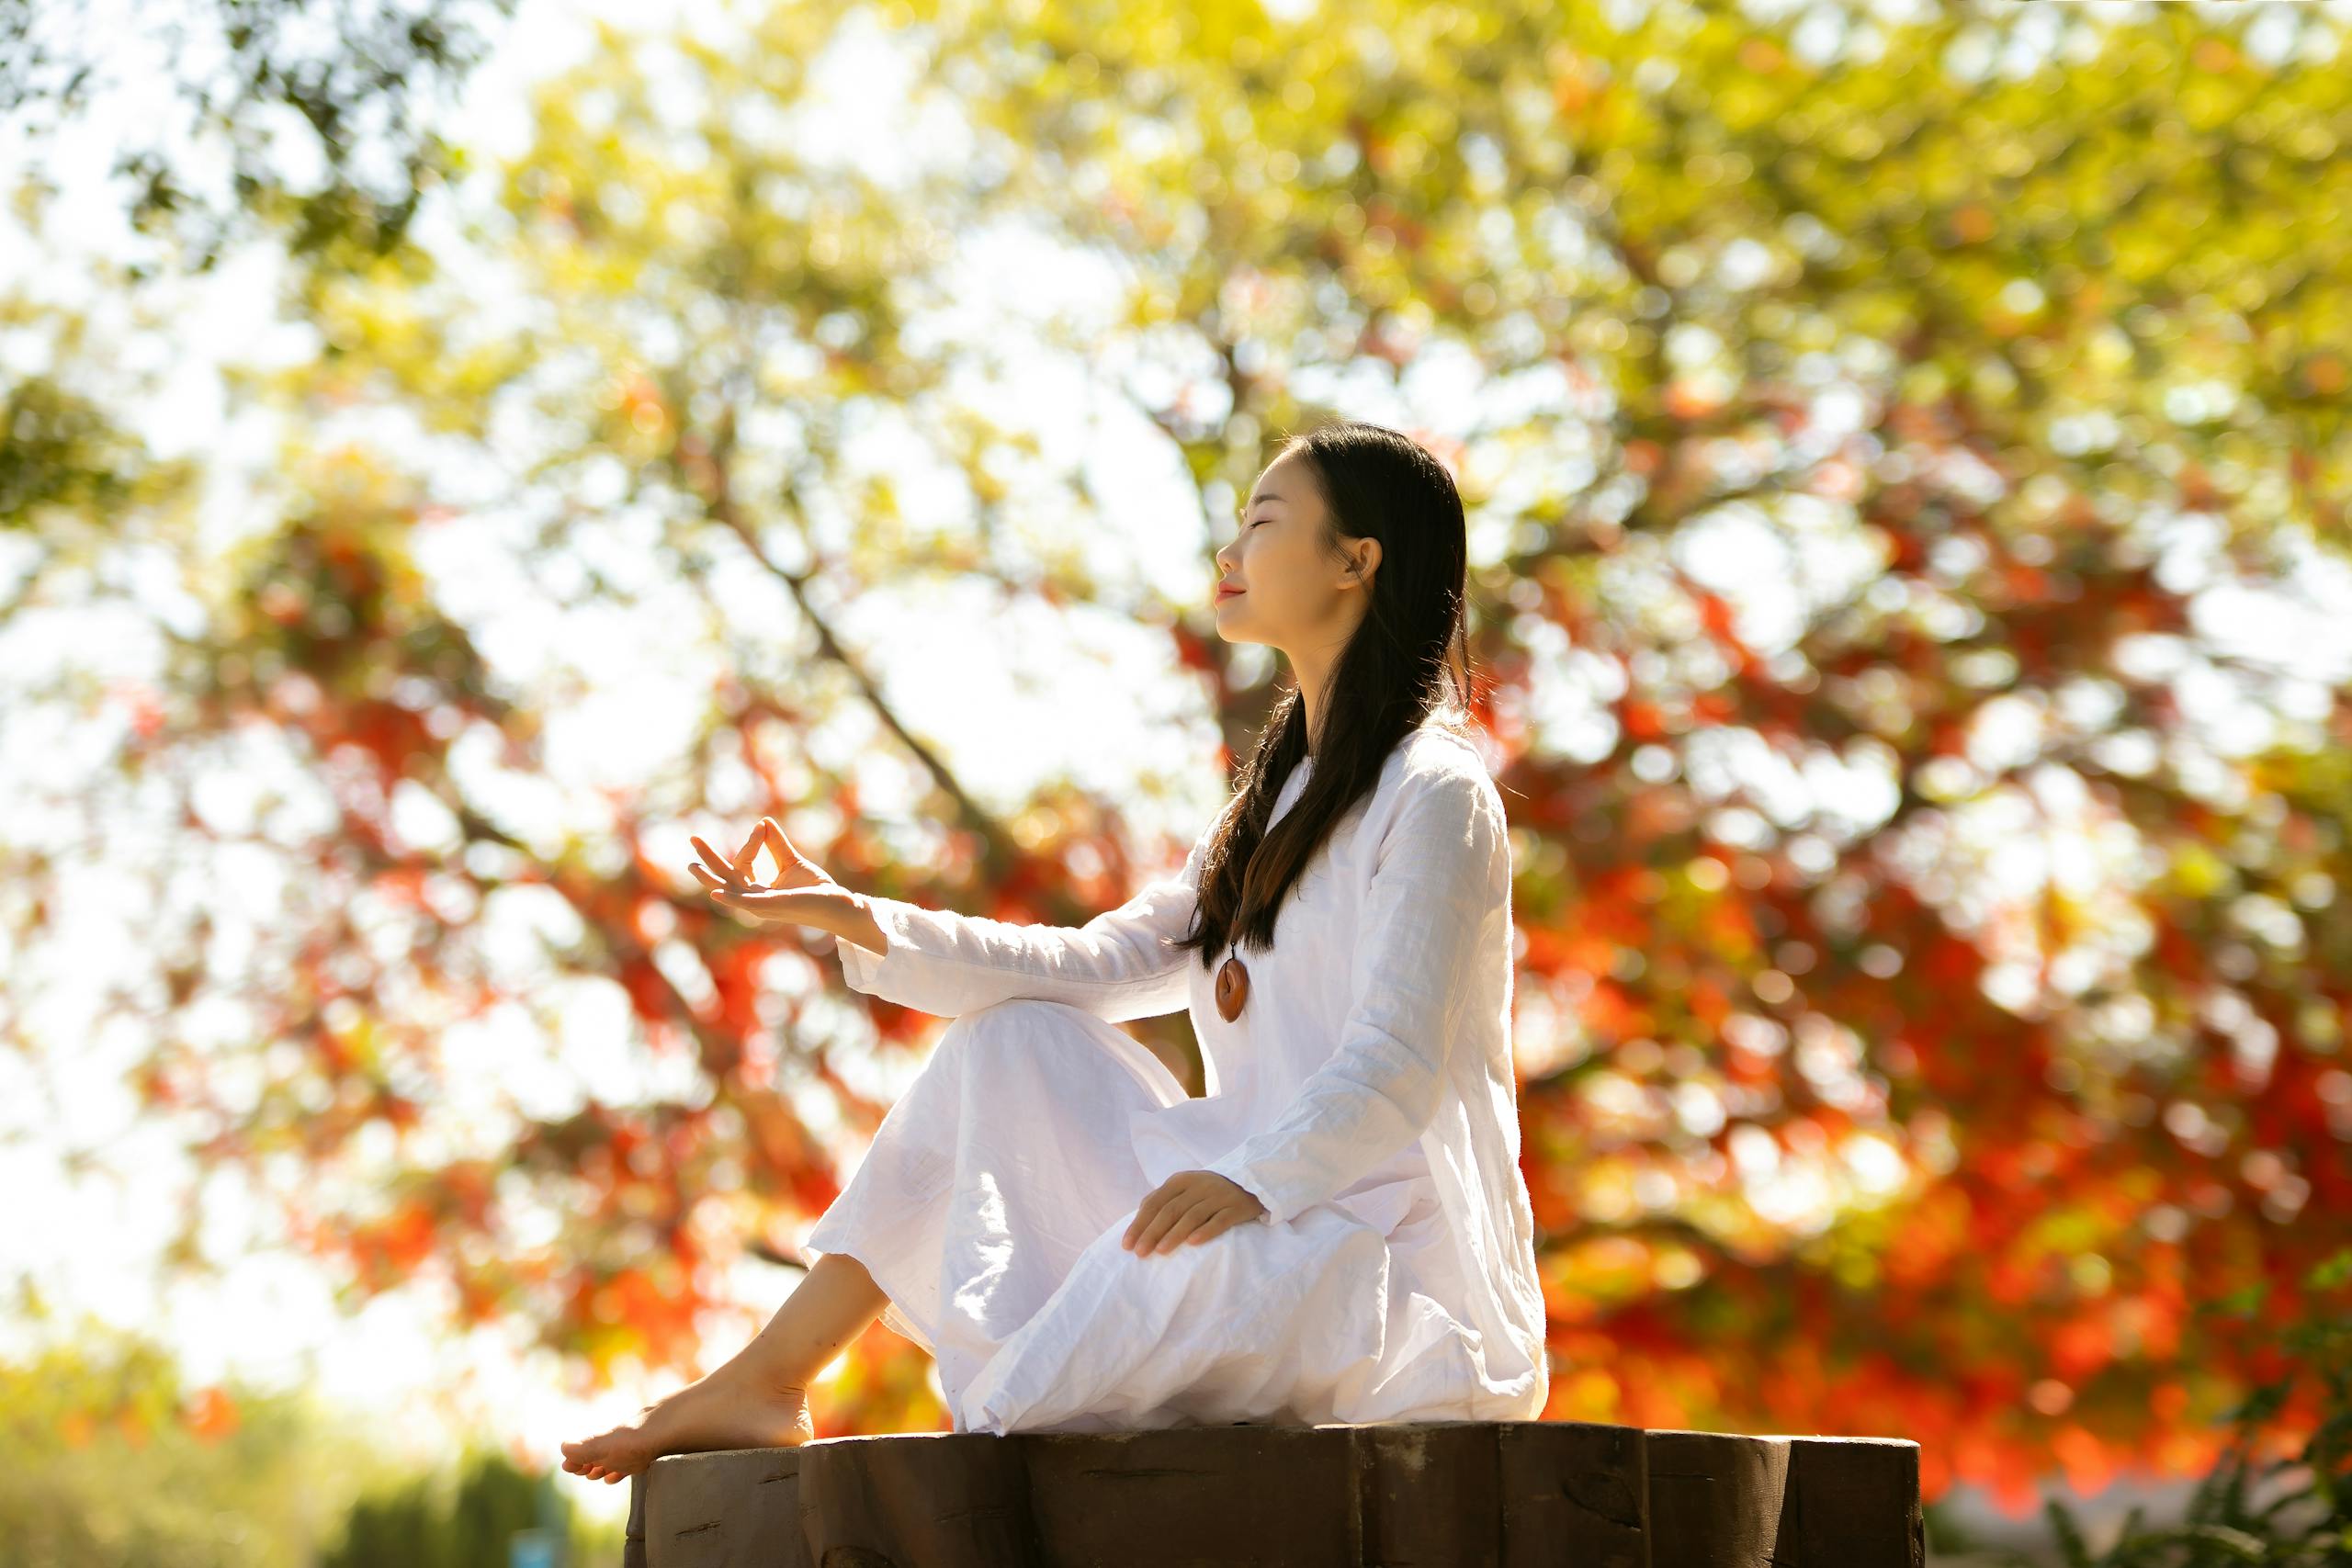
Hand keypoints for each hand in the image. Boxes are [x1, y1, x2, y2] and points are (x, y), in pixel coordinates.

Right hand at [689, 817, 834, 922]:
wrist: (836, 904)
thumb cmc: (815, 889)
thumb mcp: (791, 862)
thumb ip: (776, 845)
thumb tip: (764, 823)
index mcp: (758, 891)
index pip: (742, 865)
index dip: (750, 844)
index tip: (761, 827)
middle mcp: (755, 900)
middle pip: (725, 878)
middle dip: (708, 860)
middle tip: (693, 839)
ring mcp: (762, 906)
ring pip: (730, 889)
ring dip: (710, 878)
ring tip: (693, 865)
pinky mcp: (772, 907)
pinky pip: (746, 902)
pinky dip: (730, 897)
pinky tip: (715, 891)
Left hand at [1120, 1170, 1265, 1255]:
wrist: (1250, 1184)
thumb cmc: (1208, 1194)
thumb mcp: (1184, 1190)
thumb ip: (1162, 1201)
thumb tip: (1137, 1222)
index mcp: (1181, 1180)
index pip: (1155, 1202)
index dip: (1139, 1223)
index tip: (1127, 1245)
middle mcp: (1199, 1185)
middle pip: (1171, 1210)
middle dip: (1152, 1232)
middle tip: (1140, 1253)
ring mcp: (1219, 1195)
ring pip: (1193, 1216)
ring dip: (1175, 1234)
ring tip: (1161, 1251)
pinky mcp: (1237, 1207)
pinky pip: (1220, 1220)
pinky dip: (1206, 1231)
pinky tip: (1193, 1243)